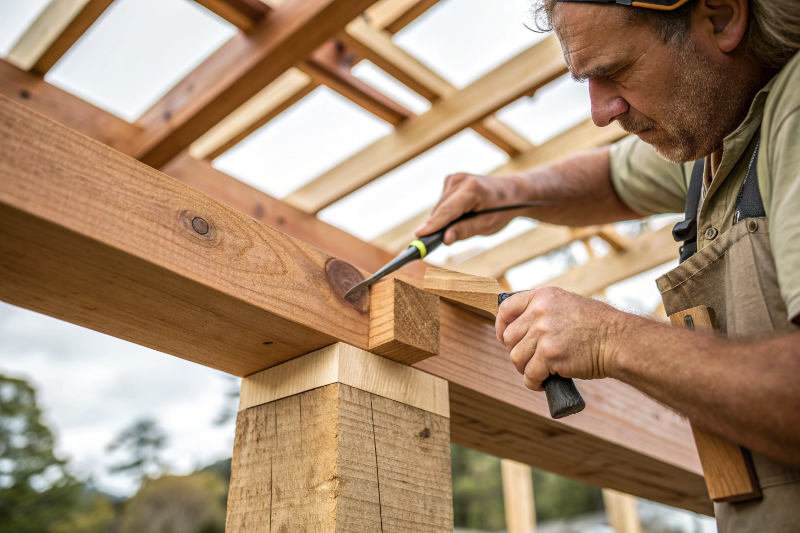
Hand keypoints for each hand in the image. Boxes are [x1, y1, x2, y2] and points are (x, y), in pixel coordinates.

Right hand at [414, 173, 526, 244]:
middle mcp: (460, 180)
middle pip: (441, 210)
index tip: (418, 235)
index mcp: (472, 189)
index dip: (433, 225)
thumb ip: (465, 230)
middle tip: (438, 243)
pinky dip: (447, 213)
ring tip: (465, 222)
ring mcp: (454, 178)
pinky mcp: (451, 181)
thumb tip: (445, 239)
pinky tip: (461, 214)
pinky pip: (442, 203)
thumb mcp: (488, 225)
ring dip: (444, 220)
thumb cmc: (503, 209)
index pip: (448, 211)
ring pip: (440, 208)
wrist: (513, 192)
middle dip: (439, 227)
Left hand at [495, 287, 630, 390]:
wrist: (619, 341)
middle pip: (509, 338)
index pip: (506, 308)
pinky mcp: (549, 354)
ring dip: (525, 369)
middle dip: (518, 352)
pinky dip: (534, 383)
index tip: (504, 339)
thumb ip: (544, 312)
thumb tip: (520, 329)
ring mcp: (543, 332)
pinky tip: (544, 383)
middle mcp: (540, 311)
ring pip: (516, 358)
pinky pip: (529, 375)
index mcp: (543, 296)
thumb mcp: (567, 305)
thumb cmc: (598, 327)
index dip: (501, 326)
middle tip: (533, 361)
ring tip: (540, 372)